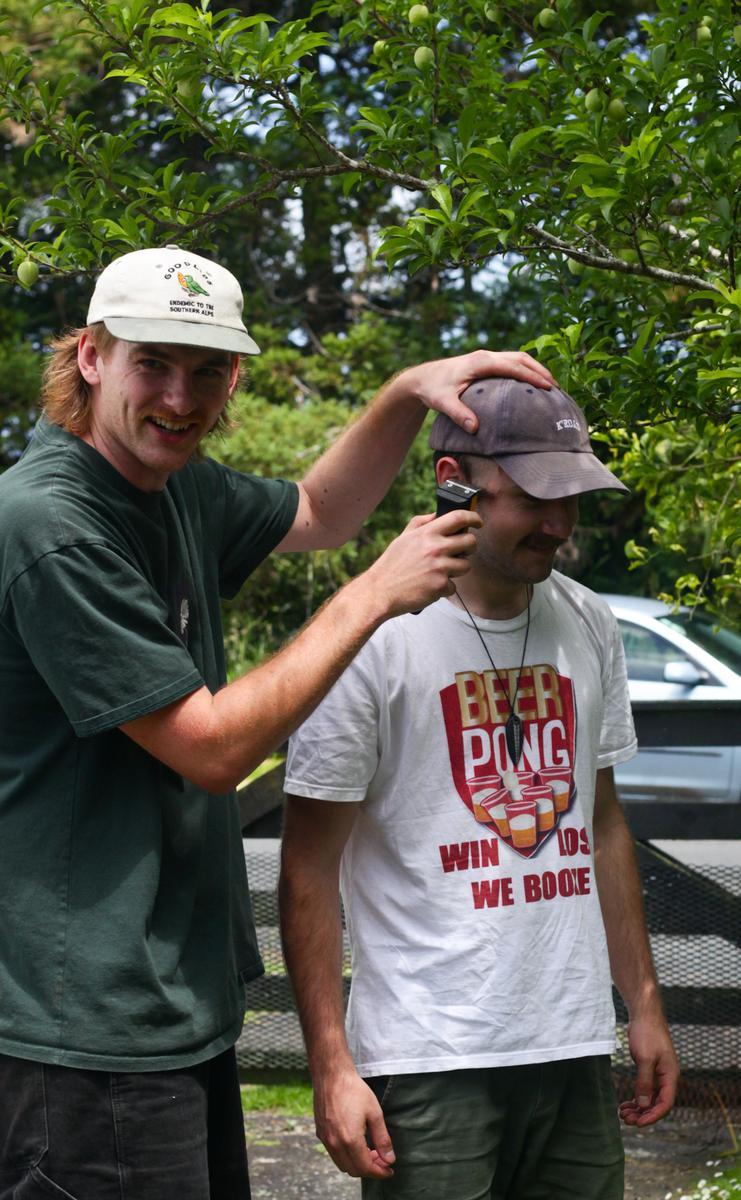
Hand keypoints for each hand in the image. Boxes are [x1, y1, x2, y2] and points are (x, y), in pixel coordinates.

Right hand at [313, 1068, 394, 1178]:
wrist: (331, 1075)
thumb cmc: (354, 1090)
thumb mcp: (375, 1113)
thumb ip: (383, 1139)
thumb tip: (389, 1159)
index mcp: (349, 1140)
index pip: (365, 1168)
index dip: (379, 1172)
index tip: (389, 1170)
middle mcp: (334, 1144)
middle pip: (353, 1170)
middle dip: (370, 1169)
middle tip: (382, 1158)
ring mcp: (325, 1139)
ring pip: (342, 1165)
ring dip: (357, 1164)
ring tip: (370, 1151)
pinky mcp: (320, 1133)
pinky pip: (334, 1154)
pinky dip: (346, 1156)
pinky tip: (356, 1143)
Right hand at [361, 508, 481, 618]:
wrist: (380, 591)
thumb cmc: (391, 565)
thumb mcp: (404, 537)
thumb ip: (422, 523)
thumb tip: (438, 515)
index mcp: (427, 533)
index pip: (459, 517)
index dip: (474, 518)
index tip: (478, 522)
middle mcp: (435, 548)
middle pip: (470, 542)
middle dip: (470, 547)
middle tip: (462, 551)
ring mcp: (440, 567)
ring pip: (466, 566)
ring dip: (457, 569)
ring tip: (439, 571)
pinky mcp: (440, 586)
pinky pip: (453, 586)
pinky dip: (444, 587)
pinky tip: (429, 585)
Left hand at [389, 348, 554, 432]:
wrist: (421, 379)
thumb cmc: (432, 389)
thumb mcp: (443, 403)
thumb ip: (459, 414)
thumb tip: (475, 428)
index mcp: (481, 362)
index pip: (513, 366)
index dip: (532, 376)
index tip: (548, 387)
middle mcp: (486, 356)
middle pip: (521, 358)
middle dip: (540, 371)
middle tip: (556, 387)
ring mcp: (486, 358)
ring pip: (518, 358)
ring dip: (535, 369)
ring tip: (550, 385)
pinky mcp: (485, 363)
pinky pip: (511, 363)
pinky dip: (525, 370)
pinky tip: (531, 384)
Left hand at [619, 1012, 678, 1126]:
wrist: (645, 1014)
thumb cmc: (647, 1033)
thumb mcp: (644, 1059)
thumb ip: (644, 1082)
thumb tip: (643, 1105)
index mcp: (670, 1076)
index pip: (665, 1104)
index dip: (652, 1116)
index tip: (637, 1123)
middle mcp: (667, 1077)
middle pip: (657, 1103)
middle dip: (643, 1114)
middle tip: (625, 1119)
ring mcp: (659, 1073)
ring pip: (650, 1098)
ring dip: (638, 1108)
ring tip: (623, 1114)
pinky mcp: (650, 1068)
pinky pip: (645, 1089)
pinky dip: (636, 1098)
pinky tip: (626, 1103)